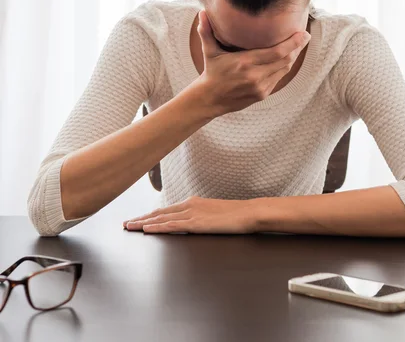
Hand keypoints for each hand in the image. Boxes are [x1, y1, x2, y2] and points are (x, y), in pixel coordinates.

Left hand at [122, 196, 257, 233]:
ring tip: (129, 226)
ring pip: (161, 217)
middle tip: (126, 223)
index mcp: (194, 203)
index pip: (167, 209)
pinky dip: (157, 226)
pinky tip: (146, 229)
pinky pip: (172, 225)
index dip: (151, 214)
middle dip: (141, 217)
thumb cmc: (237, 215)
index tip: (138, 218)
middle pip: (159, 212)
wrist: (249, 213)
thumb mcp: (216, 214)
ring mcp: (192, 213)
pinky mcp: (196, 223)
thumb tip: (196, 224)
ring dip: (143, 222)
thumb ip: (203, 217)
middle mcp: (190, 205)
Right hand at [191, 11, 310, 116]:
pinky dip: (284, 67)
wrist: (210, 99)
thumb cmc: (211, 72)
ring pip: (284, 69)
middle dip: (298, 47)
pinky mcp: (263, 94)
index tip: (303, 33)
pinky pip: (279, 78)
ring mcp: (260, 87)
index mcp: (245, 63)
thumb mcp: (208, 52)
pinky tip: (287, 58)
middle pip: (286, 60)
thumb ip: (206, 31)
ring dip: (293, 57)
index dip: (294, 43)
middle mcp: (255, 76)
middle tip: (305, 36)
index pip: (278, 52)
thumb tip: (202, 12)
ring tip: (299, 45)